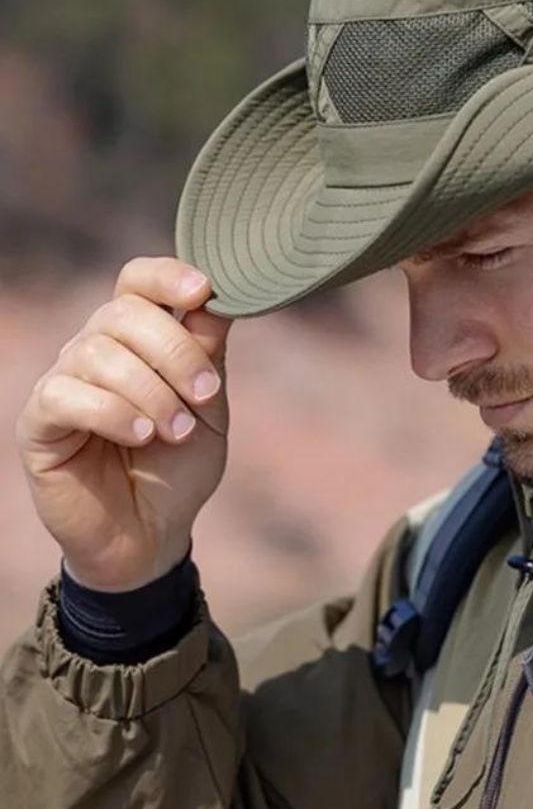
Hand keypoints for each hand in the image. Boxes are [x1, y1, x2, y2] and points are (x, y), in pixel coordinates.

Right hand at [15, 257, 232, 590]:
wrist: (152, 533)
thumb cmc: (179, 465)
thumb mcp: (207, 406)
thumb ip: (208, 353)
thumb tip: (217, 297)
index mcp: (138, 338)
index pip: (137, 280)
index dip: (168, 275)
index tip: (205, 289)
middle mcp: (95, 349)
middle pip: (123, 313)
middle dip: (175, 352)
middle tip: (205, 396)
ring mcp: (63, 382)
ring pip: (99, 353)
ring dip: (152, 392)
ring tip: (177, 430)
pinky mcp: (40, 422)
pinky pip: (67, 395)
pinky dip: (114, 412)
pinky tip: (140, 437)